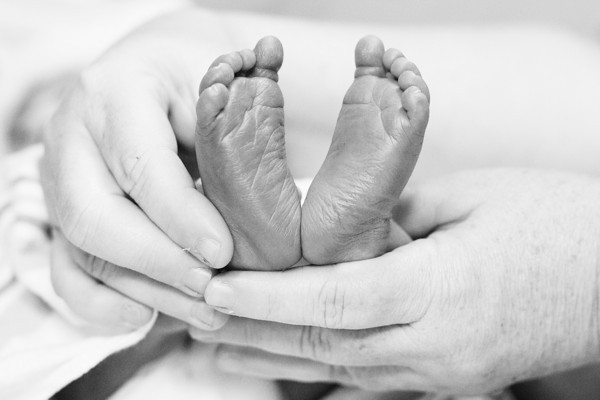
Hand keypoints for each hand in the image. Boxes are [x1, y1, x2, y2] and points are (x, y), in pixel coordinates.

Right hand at [42, 11, 237, 330]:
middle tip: (212, 287)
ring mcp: (58, 176)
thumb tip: (255, 216)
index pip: (140, 165)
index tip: (222, 252)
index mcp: (116, 90)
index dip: (180, 216)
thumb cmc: (203, 81)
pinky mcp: (61, 211)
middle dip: (158, 263)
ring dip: (144, 291)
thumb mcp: (227, 86)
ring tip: (204, 311)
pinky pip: (65, 268)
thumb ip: (235, 138)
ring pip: (81, 250)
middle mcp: (73, 134)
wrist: (164, 74)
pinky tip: (145, 316)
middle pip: (95, 216)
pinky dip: (100, 302)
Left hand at [190, 169, 599, 393]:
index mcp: (437, 291)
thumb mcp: (468, 199)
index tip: (216, 292)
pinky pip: (366, 377)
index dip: (266, 300)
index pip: (331, 300)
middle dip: (249, 335)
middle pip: (320, 344)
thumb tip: (338, 227)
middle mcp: (430, 346)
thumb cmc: (555, 226)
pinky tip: (286, 363)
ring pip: (335, 368)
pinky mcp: (444, 378)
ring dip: (272, 356)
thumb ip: (393, 219)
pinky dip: (317, 367)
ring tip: (217, 348)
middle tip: (194, 319)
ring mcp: (437, 372)